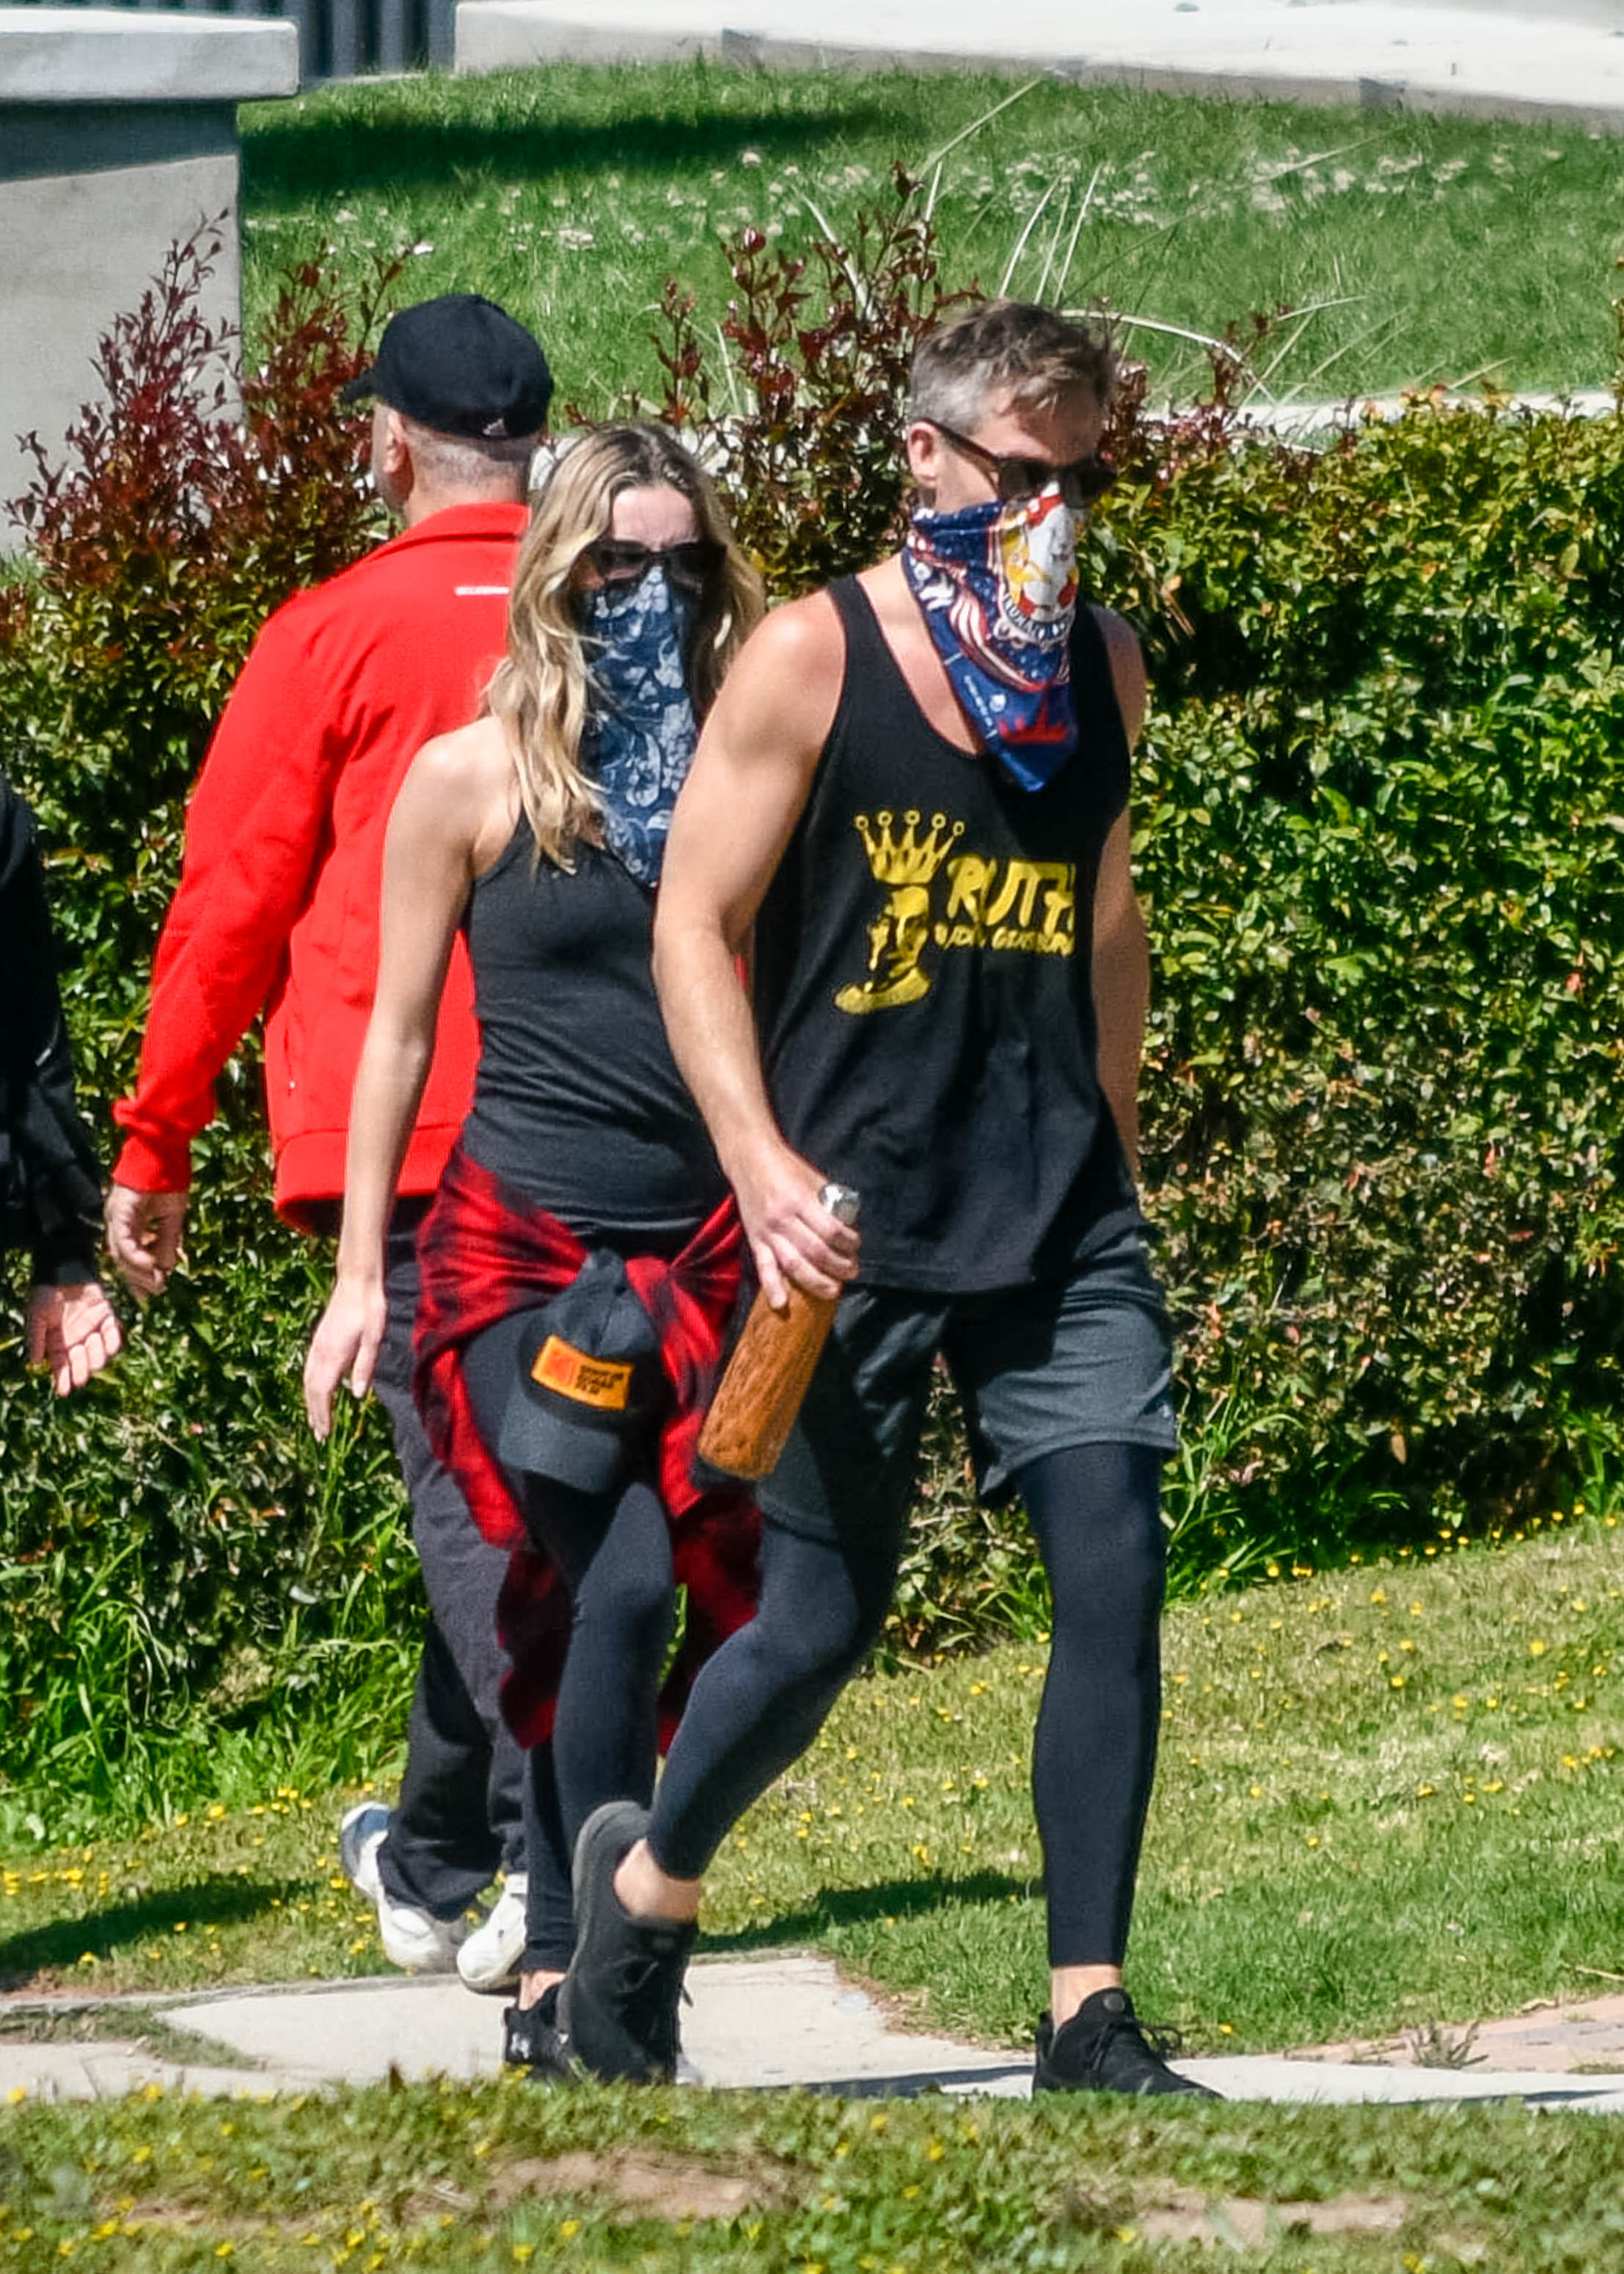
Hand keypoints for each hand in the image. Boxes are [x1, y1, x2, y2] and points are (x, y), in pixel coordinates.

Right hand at [26, 1280, 123, 1394]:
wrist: (63, 1270)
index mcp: (58, 1343)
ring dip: (96, 1359)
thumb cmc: (46, 1293)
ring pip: (98, 1351)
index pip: (61, 1365)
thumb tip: (34, 1362)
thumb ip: (36, 1337)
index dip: (63, 1378)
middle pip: (81, 1361)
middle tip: (81, 1380)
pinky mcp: (106, 1317)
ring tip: (94, 1365)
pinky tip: (111, 1349)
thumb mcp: (36, 1315)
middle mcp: (76, 1340)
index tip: (64, 1391)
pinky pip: (112, 1333)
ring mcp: (93, 1330)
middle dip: (81, 1371)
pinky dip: (113, 1341)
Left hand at [105, 1184, 187, 1298]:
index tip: (153, 1292)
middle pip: (121, 1259)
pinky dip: (136, 1257)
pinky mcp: (119, 1212)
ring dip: (137, 1272)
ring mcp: (116, 1217)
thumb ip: (168, 1242)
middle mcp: (117, 1221)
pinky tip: (151, 1267)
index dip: (140, 1275)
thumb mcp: (173, 1218)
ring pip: (119, 1254)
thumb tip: (166, 1269)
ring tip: (155, 1284)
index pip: (129, 1255)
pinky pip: (124, 1242)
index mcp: (129, 1221)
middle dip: (137, 1279)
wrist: (164, 1151)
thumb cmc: (170, 1178)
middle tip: (152, 1295)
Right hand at [304, 1276, 387, 1439]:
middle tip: (319, 1435)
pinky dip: (309, 1387)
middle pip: (311, 1390)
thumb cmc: (370, 1309)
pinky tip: (314, 1392)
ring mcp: (316, 1346)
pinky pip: (308, 1370)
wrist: (356, 1282)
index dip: (323, 1414)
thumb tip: (357, 1394)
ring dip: (310, 1402)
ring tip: (315, 1420)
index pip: (323, 1393)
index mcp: (333, 1355)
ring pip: (307, 1380)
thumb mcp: (374, 1338)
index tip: (324, 1433)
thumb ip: (365, 1365)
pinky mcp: (318, 1340)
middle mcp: (320, 1353)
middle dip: (314, 1414)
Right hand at [734, 1140, 859, 1308]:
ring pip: (793, 1264)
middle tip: (852, 1271)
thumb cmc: (786, 1168)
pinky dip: (772, 1287)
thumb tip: (849, 1227)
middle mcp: (783, 1218)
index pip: (831, 1230)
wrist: (750, 1160)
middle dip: (839, 1266)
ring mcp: (767, 1232)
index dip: (849, 1243)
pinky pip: (764, 1268)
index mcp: (800, 1199)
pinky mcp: (755, 1240)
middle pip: (816, 1251)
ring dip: (816, 1281)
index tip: (856, 1245)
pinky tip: (781, 1304)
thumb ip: (829, 1203)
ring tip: (833, 1290)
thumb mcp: (814, 1178)